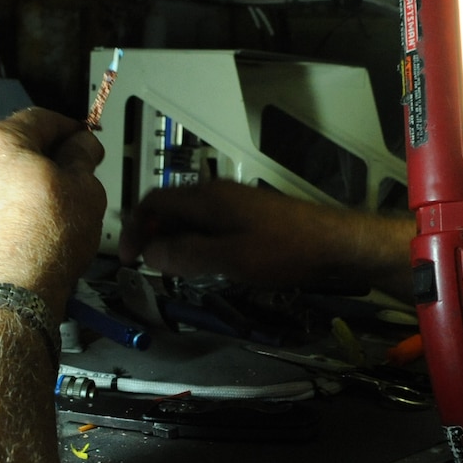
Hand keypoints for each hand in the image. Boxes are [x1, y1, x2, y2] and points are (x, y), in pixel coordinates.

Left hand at [0, 108, 104, 309]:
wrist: (10, 296)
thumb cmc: (42, 243)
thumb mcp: (85, 188)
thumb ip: (83, 156)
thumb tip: (82, 146)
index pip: (41, 119)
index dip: (71, 129)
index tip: (85, 141)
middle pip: (13, 146)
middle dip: (44, 158)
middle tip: (73, 175)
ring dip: (21, 184)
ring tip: (52, 208)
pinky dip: (4, 210)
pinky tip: (28, 228)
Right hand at [118, 179, 412, 293]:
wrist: (334, 244)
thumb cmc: (285, 250)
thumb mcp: (229, 259)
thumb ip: (186, 254)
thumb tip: (151, 253)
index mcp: (207, 198)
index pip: (153, 202)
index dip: (134, 229)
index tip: (128, 259)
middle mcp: (217, 193)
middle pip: (169, 208)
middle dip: (153, 235)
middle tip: (149, 267)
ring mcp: (234, 203)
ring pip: (190, 217)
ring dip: (175, 240)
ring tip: (173, 269)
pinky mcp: (249, 215)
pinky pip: (210, 224)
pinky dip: (196, 241)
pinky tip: (205, 264)